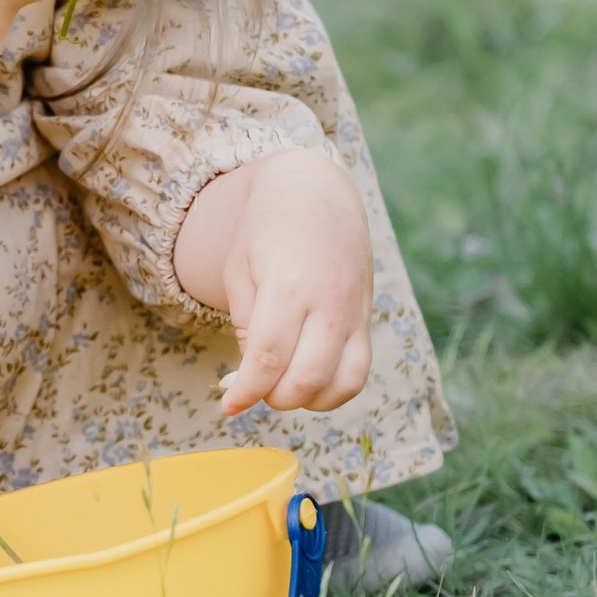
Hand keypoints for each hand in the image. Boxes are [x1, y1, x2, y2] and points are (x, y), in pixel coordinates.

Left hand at [174, 146, 374, 418]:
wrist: (316, 190)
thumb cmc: (266, 228)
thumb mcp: (239, 269)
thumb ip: (247, 325)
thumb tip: (252, 377)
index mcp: (289, 284)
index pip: (269, 358)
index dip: (247, 392)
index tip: (229, 406)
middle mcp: (328, 301)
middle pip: (306, 378)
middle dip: (274, 398)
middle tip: (254, 387)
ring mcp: (354, 311)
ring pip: (341, 384)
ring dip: (307, 399)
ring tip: (282, 384)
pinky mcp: (367, 317)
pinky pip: (360, 371)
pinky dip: (335, 390)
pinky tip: (309, 381)